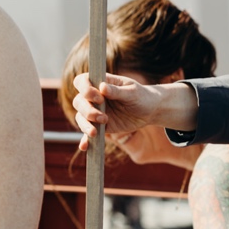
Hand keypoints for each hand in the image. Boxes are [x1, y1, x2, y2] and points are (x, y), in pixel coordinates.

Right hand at [71, 72, 194, 149]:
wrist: (150, 111)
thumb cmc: (141, 96)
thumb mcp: (132, 92)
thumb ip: (117, 90)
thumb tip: (102, 87)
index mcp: (99, 83)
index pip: (81, 82)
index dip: (85, 89)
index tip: (99, 98)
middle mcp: (93, 97)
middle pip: (78, 102)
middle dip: (87, 110)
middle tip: (103, 117)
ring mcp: (95, 111)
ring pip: (81, 117)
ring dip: (85, 125)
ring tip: (96, 132)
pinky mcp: (99, 125)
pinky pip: (88, 133)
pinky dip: (85, 140)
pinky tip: (84, 147)